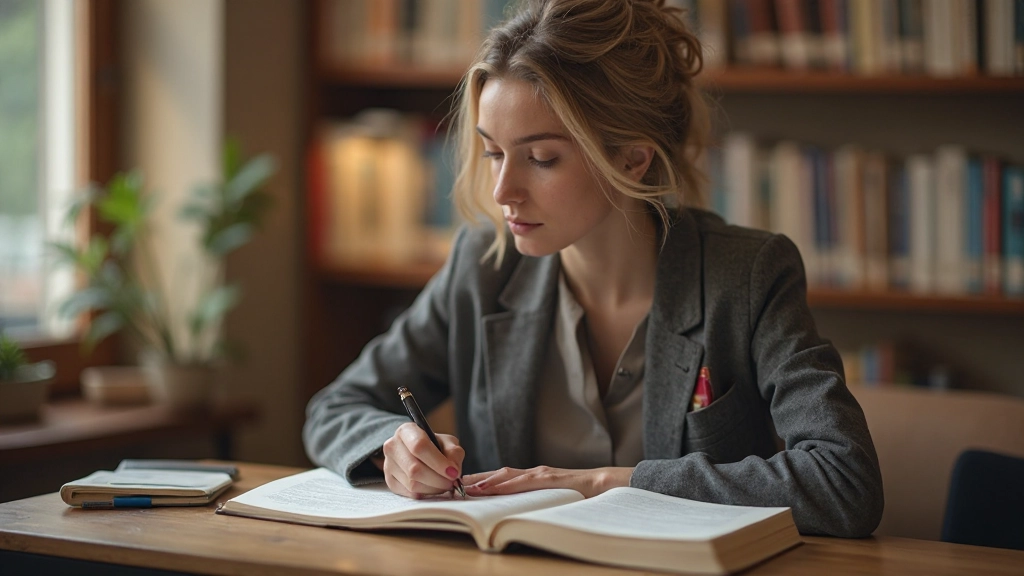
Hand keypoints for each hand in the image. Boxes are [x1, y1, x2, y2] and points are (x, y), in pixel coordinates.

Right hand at [380, 422, 464, 498]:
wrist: (415, 453)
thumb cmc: (433, 446)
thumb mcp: (446, 442)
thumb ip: (454, 452)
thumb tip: (453, 469)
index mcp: (406, 431)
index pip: (419, 446)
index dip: (438, 462)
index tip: (453, 472)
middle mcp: (392, 446)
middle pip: (414, 468)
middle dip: (438, 479)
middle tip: (451, 482)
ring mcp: (388, 465)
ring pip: (412, 483)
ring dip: (433, 488)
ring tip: (443, 484)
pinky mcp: (389, 481)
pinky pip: (409, 493)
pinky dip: (425, 493)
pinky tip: (433, 487)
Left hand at [462, 466, 632, 498]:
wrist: (613, 484)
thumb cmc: (585, 495)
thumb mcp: (555, 501)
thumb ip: (538, 503)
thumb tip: (518, 515)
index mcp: (535, 480)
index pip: (502, 481)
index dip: (480, 484)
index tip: (459, 490)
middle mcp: (536, 473)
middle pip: (498, 476)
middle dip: (474, 480)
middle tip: (451, 487)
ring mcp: (544, 474)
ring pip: (508, 476)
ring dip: (484, 481)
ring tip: (463, 487)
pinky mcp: (554, 479)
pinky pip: (526, 481)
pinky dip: (507, 484)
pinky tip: (492, 487)